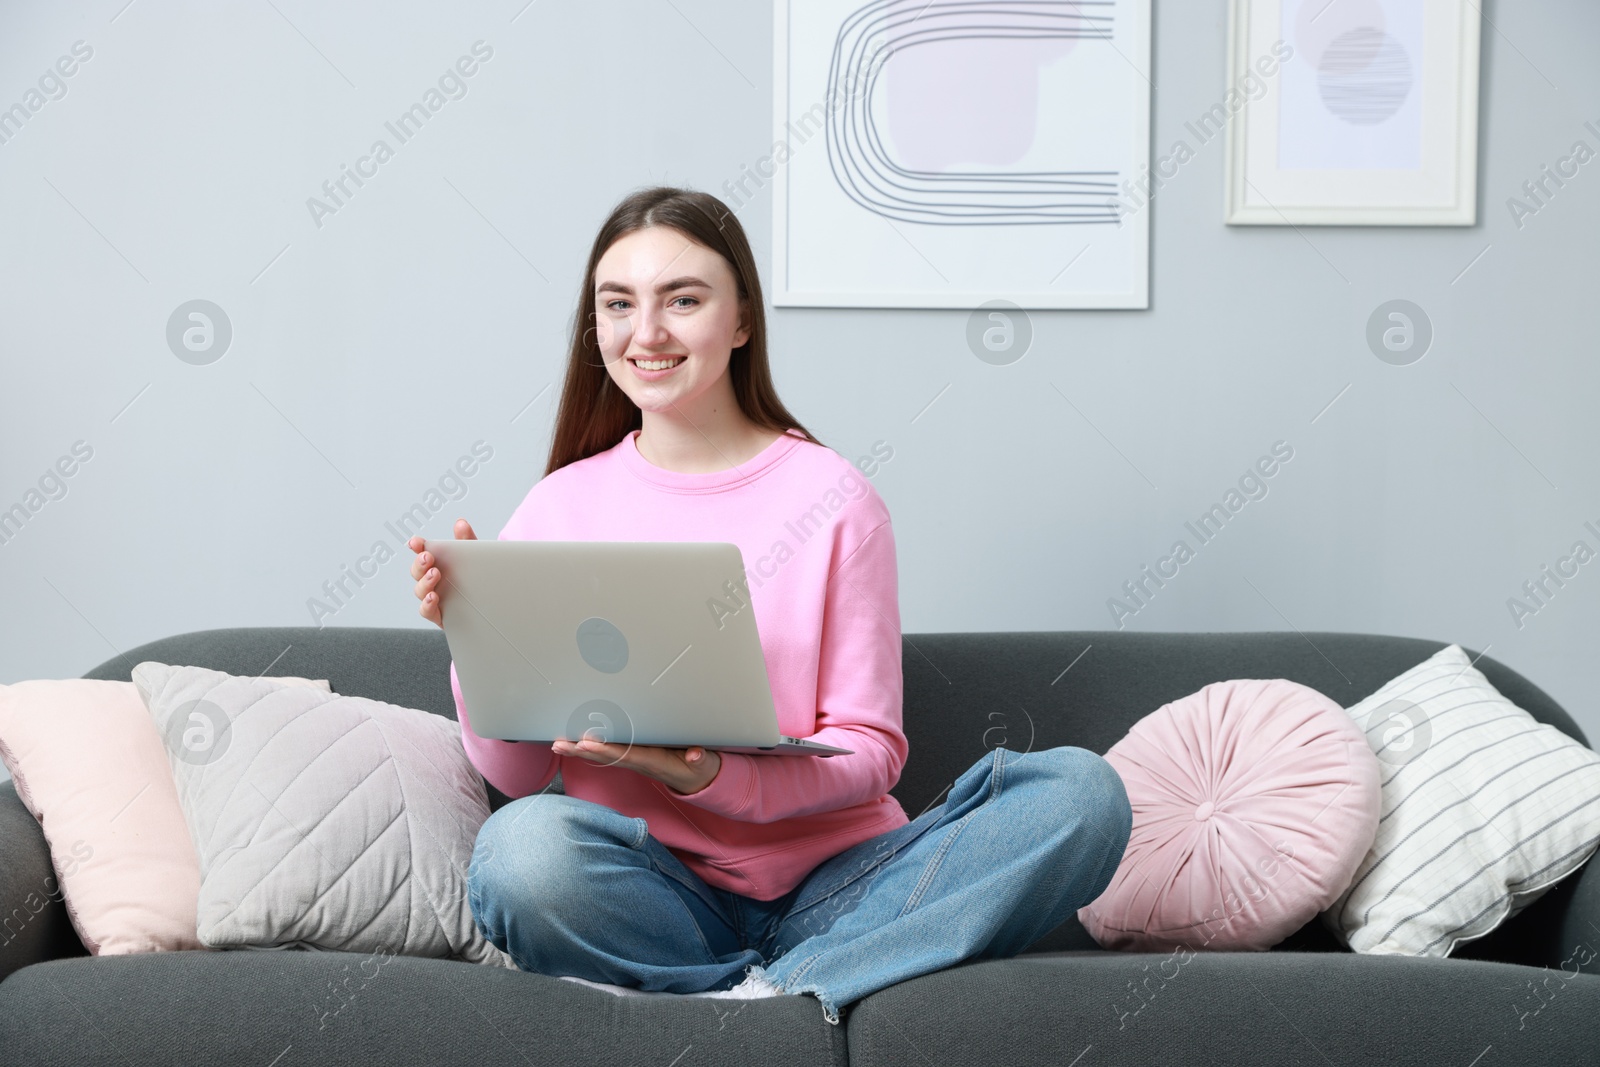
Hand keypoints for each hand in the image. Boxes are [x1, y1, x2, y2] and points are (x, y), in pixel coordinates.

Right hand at [408, 519, 476, 628]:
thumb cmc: (479, 578)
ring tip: (434, 575)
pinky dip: (427, 605)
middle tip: (428, 557)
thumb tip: (461, 523)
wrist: (496, 603)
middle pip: (418, 572)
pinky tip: (433, 597)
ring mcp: (435, 598)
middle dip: (420, 563)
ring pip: (420, 591)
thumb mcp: (476, 558)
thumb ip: (467, 541)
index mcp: (439, 564)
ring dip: (424, 582)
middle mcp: (433, 581)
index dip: (417, 546)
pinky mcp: (440, 615)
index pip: (423, 552)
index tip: (416, 542)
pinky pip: (427, 611)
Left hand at [552, 738, 721, 795]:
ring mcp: (635, 760)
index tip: (587, 743)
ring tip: (558, 744)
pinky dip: (590, 748)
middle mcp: (639, 762)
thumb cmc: (698, 767)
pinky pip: (608, 752)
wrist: (698, 779)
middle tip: (560, 744)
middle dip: (583, 751)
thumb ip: (700, 758)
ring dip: (580, 750)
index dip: (606, 750)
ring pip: (603, 755)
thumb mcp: (703, 763)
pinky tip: (574, 744)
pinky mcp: (634, 757)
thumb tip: (695, 755)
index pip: (626, 754)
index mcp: (654, 761)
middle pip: (607, 757)